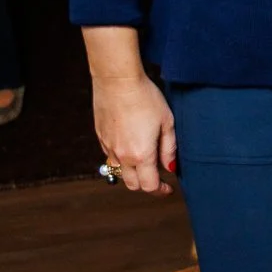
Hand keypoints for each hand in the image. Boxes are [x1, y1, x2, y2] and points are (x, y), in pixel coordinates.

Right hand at [83, 27, 176, 195]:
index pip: (150, 186)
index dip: (161, 191)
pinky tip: (131, 145)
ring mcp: (108, 146)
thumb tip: (170, 168)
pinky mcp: (100, 136)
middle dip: (146, 185)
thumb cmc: (146, 98)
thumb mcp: (167, 122)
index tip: (169, 188)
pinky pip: (110, 156)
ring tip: (145, 160)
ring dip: (132, 173)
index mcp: (141, 154)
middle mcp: (122, 155)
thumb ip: (169, 149)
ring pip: (119, 171)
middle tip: (158, 177)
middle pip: (133, 185)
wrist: (117, 80)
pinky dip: (121, 158)